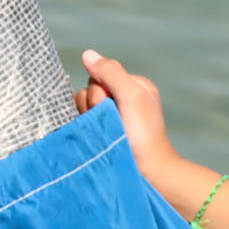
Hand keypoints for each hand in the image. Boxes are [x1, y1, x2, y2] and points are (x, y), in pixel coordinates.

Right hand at [75, 50, 185, 178]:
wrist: (147, 173)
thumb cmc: (144, 135)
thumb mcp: (132, 96)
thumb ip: (111, 72)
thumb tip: (87, 54)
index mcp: (132, 86)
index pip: (99, 74)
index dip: (101, 90)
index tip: (116, 106)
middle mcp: (121, 99)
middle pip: (89, 90)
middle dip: (95, 105)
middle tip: (113, 122)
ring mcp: (110, 117)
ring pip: (82, 106)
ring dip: (91, 119)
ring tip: (107, 133)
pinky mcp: (101, 133)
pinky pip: (81, 122)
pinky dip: (86, 129)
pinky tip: (98, 139)